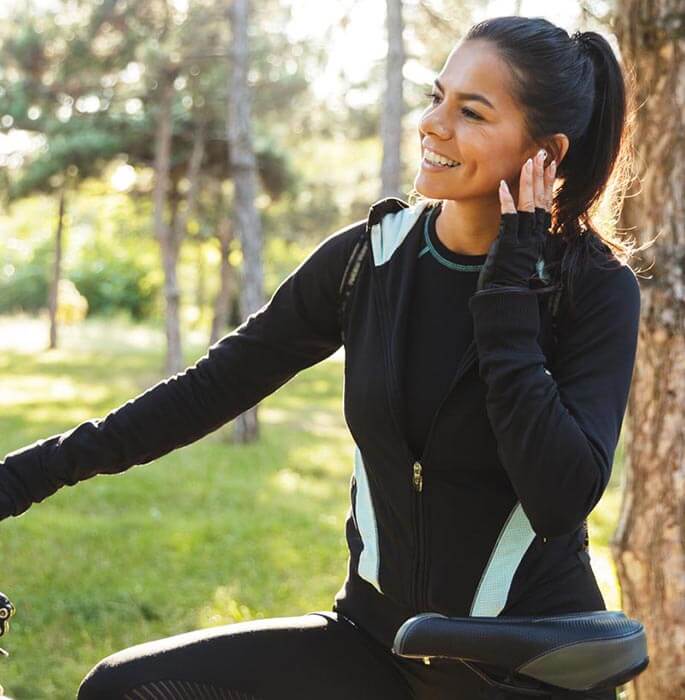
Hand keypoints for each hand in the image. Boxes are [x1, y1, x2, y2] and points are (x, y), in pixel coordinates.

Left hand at [476, 150, 555, 291]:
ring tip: (529, 162)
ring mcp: (523, 240)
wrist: (504, 296)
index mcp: (538, 238)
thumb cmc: (509, 278)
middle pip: (541, 201)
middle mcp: (534, 237)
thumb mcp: (519, 255)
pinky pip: (509, 218)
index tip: (552, 165)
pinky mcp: (509, 244)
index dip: (549, 185)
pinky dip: (507, 201)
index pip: (546, 206)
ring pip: (529, 206)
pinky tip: (503, 185)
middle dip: (542, 176)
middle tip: (543, 154)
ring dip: (529, 183)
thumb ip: (523, 239)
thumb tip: (523, 226)